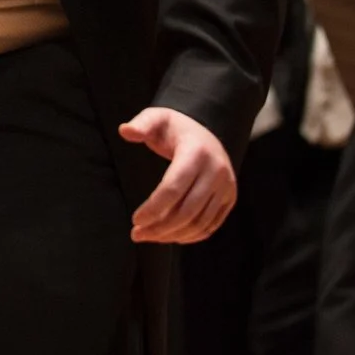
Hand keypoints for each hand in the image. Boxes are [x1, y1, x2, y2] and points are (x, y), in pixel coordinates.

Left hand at [121, 107, 235, 243]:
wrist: (205, 134)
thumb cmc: (174, 128)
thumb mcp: (156, 118)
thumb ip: (141, 124)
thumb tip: (124, 131)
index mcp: (197, 152)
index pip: (173, 188)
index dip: (153, 207)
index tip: (134, 220)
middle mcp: (216, 171)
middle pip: (187, 210)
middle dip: (160, 227)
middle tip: (136, 234)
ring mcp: (226, 186)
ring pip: (199, 222)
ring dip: (172, 235)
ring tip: (149, 236)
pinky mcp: (229, 198)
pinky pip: (211, 225)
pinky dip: (191, 236)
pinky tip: (170, 236)